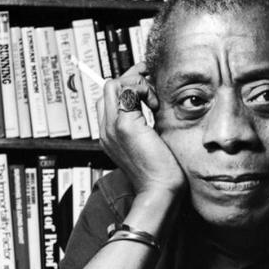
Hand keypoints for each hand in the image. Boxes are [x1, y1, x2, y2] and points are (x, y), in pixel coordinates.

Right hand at [98, 63, 185, 196]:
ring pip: (114, 85)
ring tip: (154, 100)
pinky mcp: (124, 125)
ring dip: (137, 84)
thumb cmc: (161, 173)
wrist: (159, 190)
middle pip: (109, 88)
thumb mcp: (150, 144)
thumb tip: (154, 106)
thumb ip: (146, 126)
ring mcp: (112, 127)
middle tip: (151, 82)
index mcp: (111, 135)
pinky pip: (127, 90)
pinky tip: (155, 105)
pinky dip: (142, 89)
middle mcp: (107, 130)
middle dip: (131, 78)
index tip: (147, 85)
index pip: (110, 100)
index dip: (128, 87)